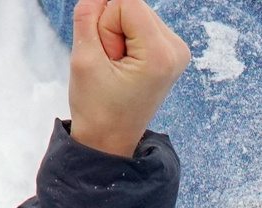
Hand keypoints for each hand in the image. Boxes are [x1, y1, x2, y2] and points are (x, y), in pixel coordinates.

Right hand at [66, 0, 189, 158]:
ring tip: (118, 69)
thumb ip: (87, 14)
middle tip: (112, 66)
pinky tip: (125, 66)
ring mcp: (177, 50)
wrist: (110, 141)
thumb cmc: (96, 108)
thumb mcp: (83, 58)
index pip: (125, 2)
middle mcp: (177, 49)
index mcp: (161, 54)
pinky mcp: (171, 50)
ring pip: (134, 13)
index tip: (108, 58)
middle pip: (132, 5)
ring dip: (117, 35)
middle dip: (112, 30)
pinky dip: (125, 39)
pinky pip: (139, 24)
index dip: (105, 26)